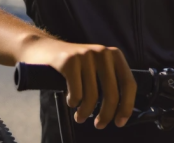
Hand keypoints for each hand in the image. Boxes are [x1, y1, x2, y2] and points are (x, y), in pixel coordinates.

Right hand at [21, 38, 137, 127]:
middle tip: (99, 125)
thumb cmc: (74, 65)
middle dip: (106, 115)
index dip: (127, 106)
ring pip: (92, 96)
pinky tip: (70, 102)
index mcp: (114, 55)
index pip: (129, 84)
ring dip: (86, 112)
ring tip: (80, 117)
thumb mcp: (96, 67)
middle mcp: (103, 53)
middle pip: (112, 93)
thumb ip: (110, 82)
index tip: (120, 122)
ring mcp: (85, 55)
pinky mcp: (69, 61)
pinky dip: (73, 103)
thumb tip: (120, 111)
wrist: (44, 49)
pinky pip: (76, 93)